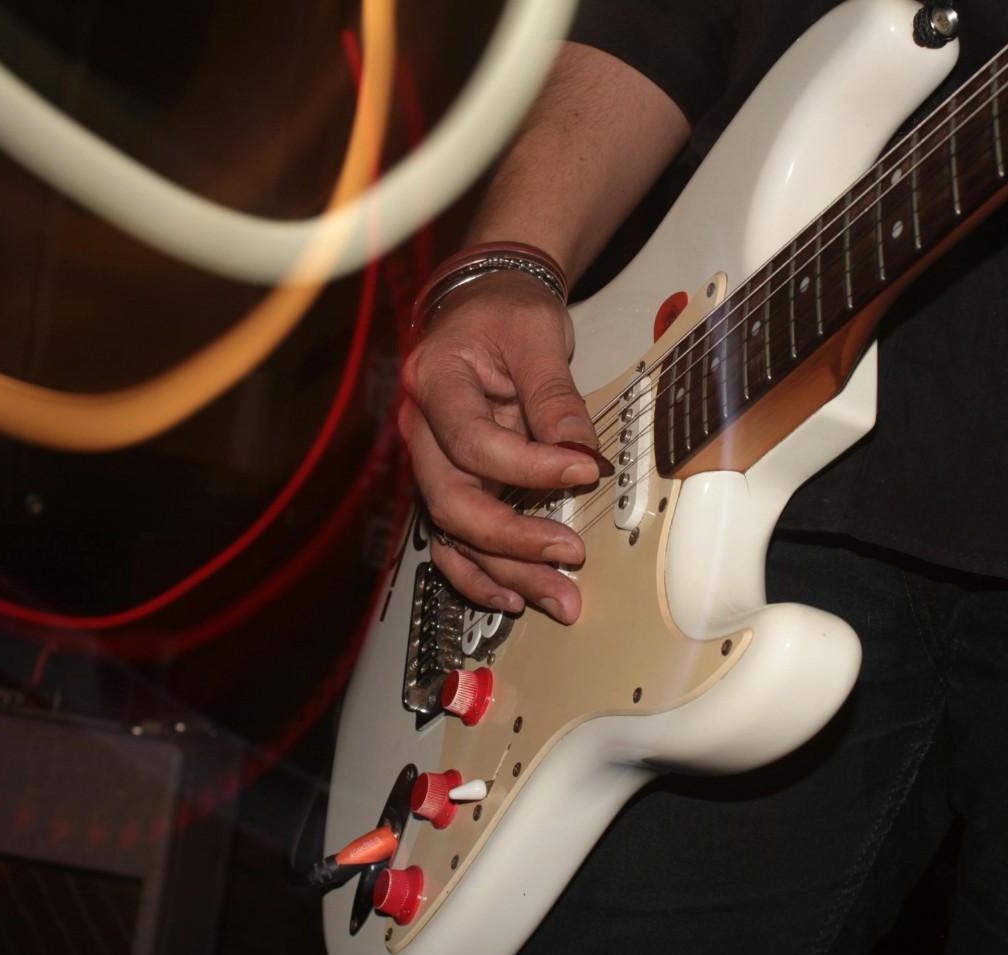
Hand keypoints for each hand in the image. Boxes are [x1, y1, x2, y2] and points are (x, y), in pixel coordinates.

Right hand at [399, 270, 602, 623]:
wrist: (483, 305)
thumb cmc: (504, 313)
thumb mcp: (537, 335)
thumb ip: (555, 395)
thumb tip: (580, 453)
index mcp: (435, 382)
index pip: (475, 442)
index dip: (532, 466)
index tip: (586, 470)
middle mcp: (421, 428)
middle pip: (452, 501)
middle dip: (513, 539)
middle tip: (569, 555)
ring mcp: (431, 459)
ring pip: (454, 531)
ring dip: (504, 572)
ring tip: (556, 596)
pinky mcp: (451, 480)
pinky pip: (455, 538)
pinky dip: (481, 573)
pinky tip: (515, 596)